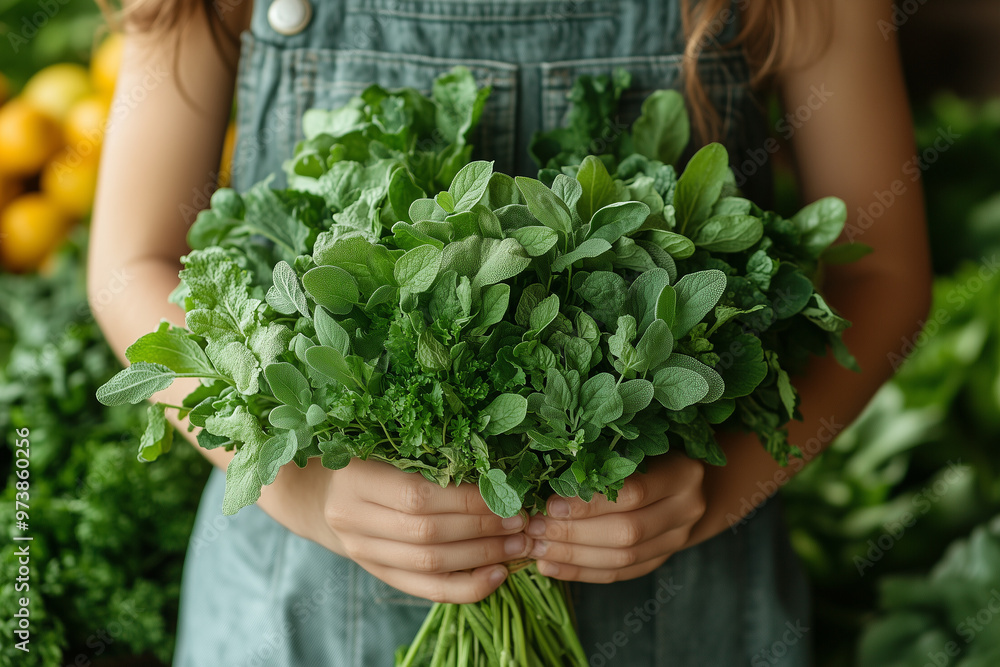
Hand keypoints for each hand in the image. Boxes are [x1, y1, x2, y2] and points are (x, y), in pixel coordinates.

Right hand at [309, 458, 534, 602]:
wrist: (324, 494)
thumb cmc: (369, 458)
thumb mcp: (389, 445)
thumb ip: (431, 454)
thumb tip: (497, 466)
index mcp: (357, 478)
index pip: (418, 496)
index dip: (466, 499)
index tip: (507, 493)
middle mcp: (353, 519)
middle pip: (427, 532)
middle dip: (483, 528)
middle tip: (522, 520)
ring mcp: (363, 552)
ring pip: (429, 564)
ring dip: (482, 556)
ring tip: (519, 544)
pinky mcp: (379, 574)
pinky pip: (426, 591)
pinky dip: (467, 588)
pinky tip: (498, 575)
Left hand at [524, 453, 705, 582]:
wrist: (687, 483)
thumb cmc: (649, 454)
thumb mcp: (632, 446)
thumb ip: (601, 460)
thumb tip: (545, 478)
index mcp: (682, 473)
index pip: (633, 494)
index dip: (590, 503)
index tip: (551, 505)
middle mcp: (686, 509)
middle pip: (627, 531)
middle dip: (575, 533)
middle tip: (536, 529)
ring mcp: (677, 539)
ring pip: (622, 558)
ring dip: (573, 556)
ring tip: (537, 549)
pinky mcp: (660, 559)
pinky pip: (619, 574)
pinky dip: (581, 572)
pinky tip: (550, 566)